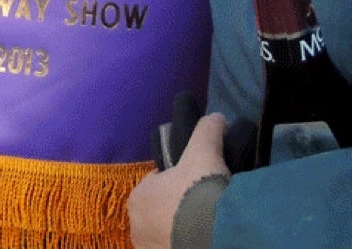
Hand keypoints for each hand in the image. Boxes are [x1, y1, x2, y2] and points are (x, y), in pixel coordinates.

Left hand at [127, 112, 228, 248]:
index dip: (180, 179)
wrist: (214, 235)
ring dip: (182, 226)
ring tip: (207, 221)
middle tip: (205, 202)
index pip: (158, 182)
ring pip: (168, 231)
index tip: (198, 181)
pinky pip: (174, 245)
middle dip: (179, 205)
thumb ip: (206, 131)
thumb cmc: (199, 192)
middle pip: (162, 208)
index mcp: (137, 197)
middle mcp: (135, 227)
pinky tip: (203, 235)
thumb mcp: (204, 152)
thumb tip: (216, 117)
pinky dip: (186, 241)